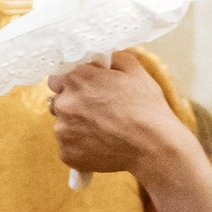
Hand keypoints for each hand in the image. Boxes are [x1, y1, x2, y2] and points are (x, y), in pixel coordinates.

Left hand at [47, 50, 193, 180]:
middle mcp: (63, 103)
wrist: (154, 146)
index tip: (84, 89)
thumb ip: (110, 58)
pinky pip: (68, 146)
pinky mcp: (66, 154)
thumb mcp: (133, 70)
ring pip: (62, 125)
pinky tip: (101, 144)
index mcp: (76, 79)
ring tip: (102, 130)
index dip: (71, 83)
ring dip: (76, 126)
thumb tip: (99, 58)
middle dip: (72, 104)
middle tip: (96, 111)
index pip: (57, 77)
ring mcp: (63, 131)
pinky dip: (80, 146)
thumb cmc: (146, 108)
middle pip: (57, 101)